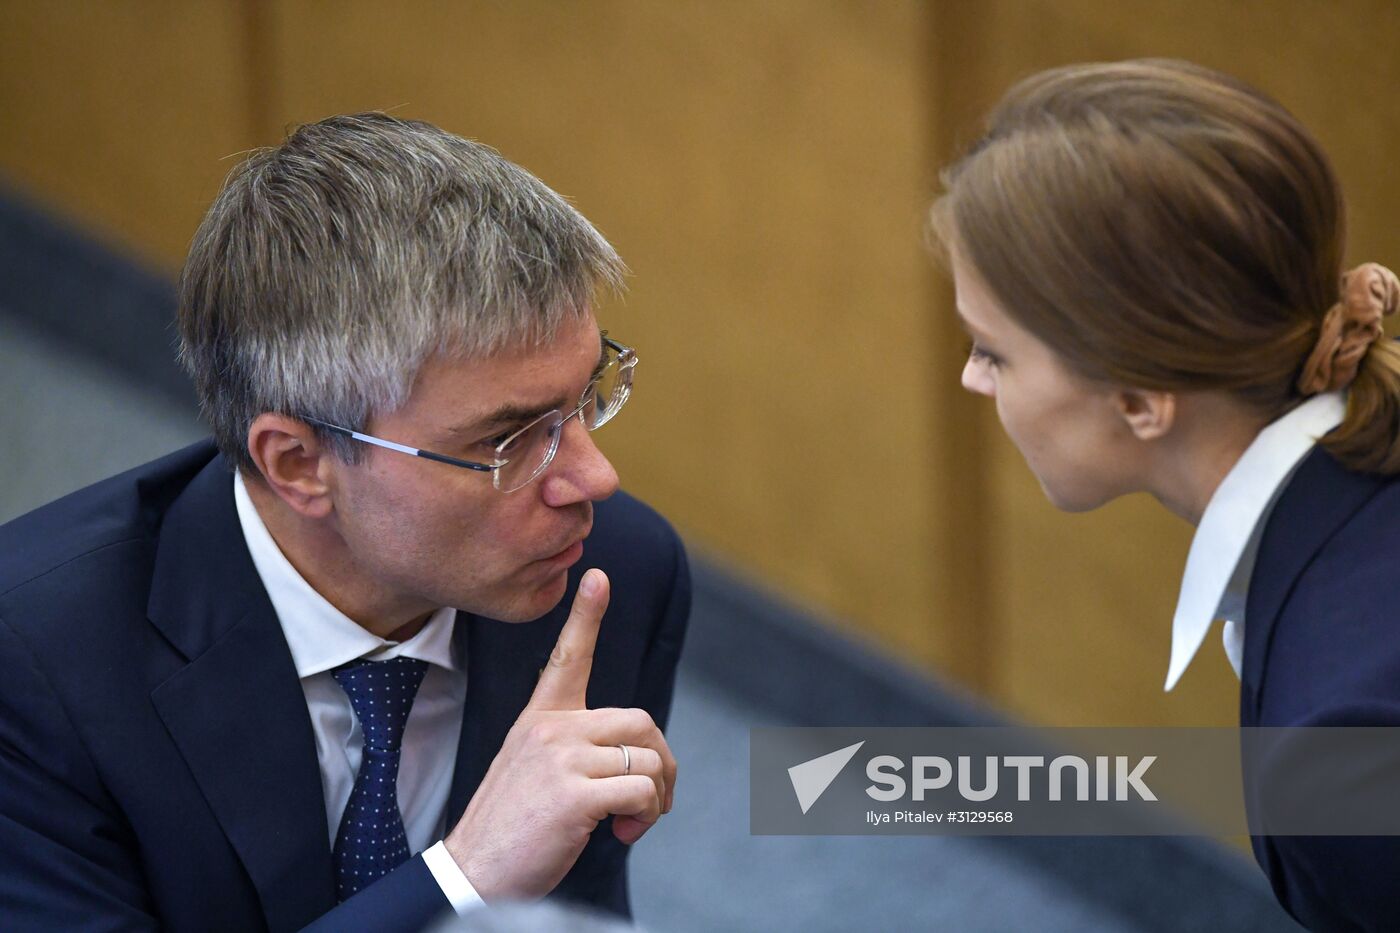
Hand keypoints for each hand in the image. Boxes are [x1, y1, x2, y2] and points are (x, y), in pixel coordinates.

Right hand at [444, 568, 677, 901]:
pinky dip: (646, 816)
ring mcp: (561, 758)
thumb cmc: (511, 828)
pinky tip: (621, 834)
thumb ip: (577, 750)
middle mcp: (550, 729)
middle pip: (640, 722)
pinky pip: (642, 790)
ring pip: (648, 760)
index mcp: (539, 719)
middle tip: (650, 802)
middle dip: (661, 764)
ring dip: (655, 799)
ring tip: (628, 824)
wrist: (473, 873)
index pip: (566, 657)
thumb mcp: (536, 770)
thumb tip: (638, 758)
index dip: (586, 616)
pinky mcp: (574, 793)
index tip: (598, 576)